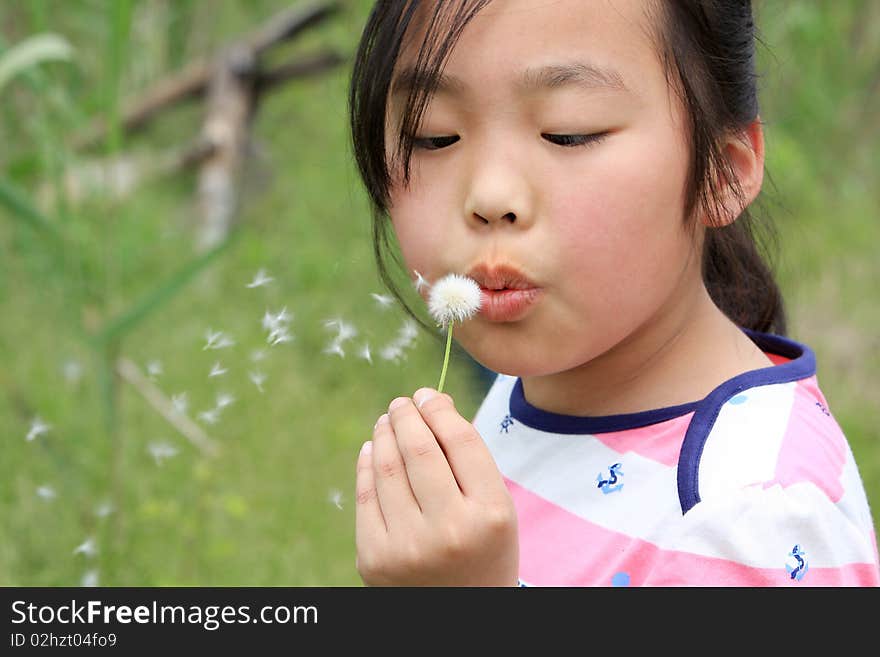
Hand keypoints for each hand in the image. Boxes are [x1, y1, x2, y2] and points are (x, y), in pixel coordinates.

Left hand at [355, 387, 518, 585]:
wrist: (460, 613)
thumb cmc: (481, 547)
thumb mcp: (495, 507)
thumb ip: (469, 458)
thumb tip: (429, 401)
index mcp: (490, 515)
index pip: (460, 440)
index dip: (439, 408)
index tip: (428, 395)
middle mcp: (449, 531)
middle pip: (419, 449)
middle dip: (406, 415)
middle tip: (402, 403)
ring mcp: (407, 548)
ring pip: (386, 467)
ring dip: (384, 434)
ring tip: (387, 422)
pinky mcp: (374, 559)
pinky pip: (365, 495)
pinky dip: (366, 464)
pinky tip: (372, 449)